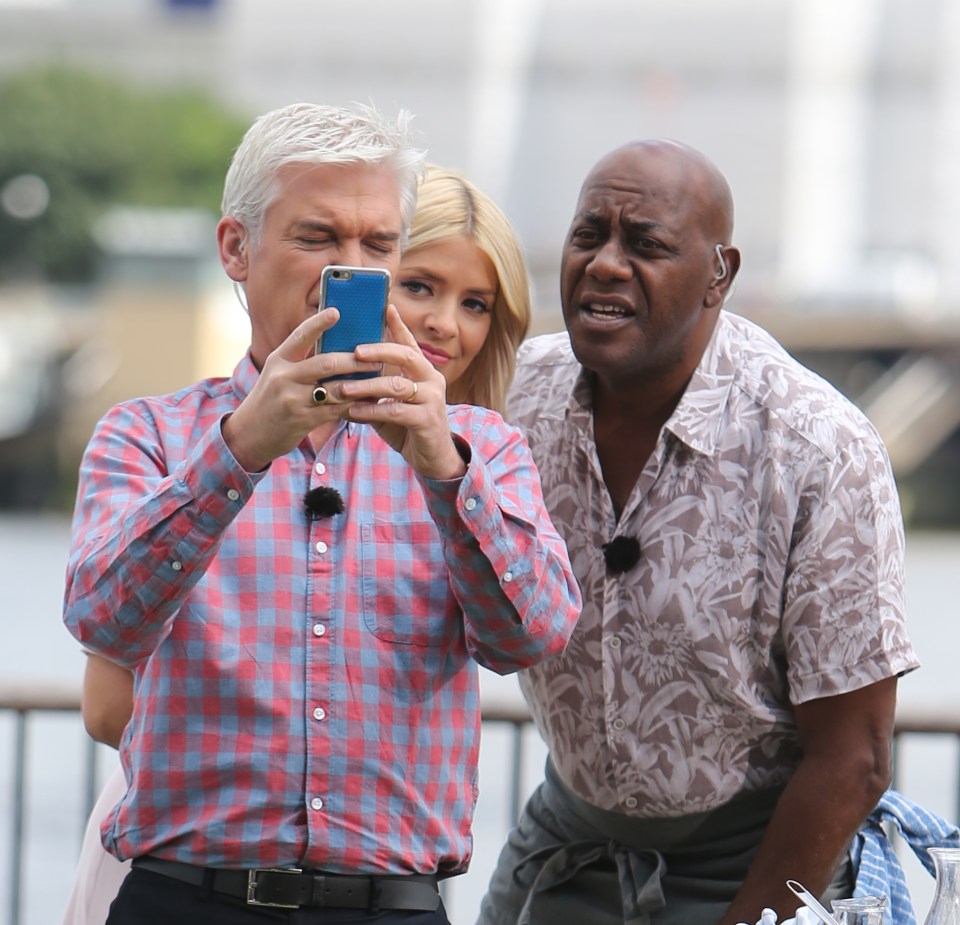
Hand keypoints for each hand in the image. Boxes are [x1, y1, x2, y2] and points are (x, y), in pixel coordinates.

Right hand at [222, 308, 379, 471]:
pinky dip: (353, 405)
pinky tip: (368, 403)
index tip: (337, 311)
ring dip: (360, 385)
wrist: (249, 434)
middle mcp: (283, 377)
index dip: (318, 323)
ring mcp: (292, 399)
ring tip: (378, 380)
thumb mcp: (278, 375)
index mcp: (278, 360)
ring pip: (334, 388)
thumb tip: (337, 348)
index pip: (300, 336)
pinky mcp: (301, 420)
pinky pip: (335, 411)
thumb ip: (301, 361)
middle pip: (326, 363)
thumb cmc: (270, 400)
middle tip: (376, 358)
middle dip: (355, 361)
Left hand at [328, 305, 466, 480]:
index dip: (398, 324)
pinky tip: (354, 412)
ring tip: (342, 388)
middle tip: (355, 351)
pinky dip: (373, 410)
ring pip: (397, 385)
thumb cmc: (407, 427)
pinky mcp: (428, 420)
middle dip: (379, 350)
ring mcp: (432, 399)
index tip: (385, 306)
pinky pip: (396, 411)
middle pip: (407, 356)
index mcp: (423, 371)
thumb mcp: (389, 402)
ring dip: (367, 386)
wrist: (433, 458)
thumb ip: (374, 387)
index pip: (409, 343)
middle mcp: (432, 380)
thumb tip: (341, 374)